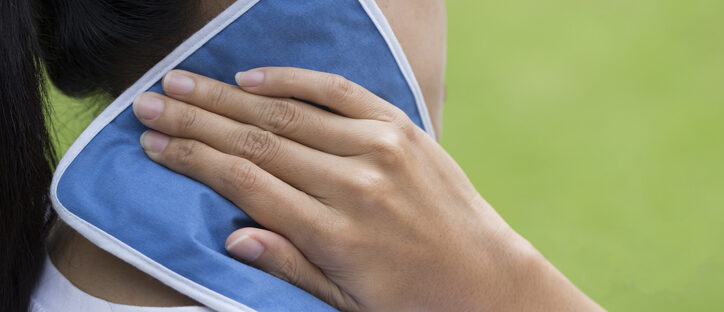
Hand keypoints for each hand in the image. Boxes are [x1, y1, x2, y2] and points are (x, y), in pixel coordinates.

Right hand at [132, 68, 601, 310]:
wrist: (488, 281)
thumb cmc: (412, 301)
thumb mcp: (346, 303)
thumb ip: (290, 264)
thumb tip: (233, 234)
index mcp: (334, 233)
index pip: (245, 183)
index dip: (193, 160)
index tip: (154, 143)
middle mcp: (353, 184)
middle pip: (256, 141)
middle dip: (194, 120)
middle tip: (148, 101)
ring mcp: (381, 149)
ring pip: (287, 114)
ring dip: (228, 97)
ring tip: (182, 82)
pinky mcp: (403, 129)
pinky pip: (339, 93)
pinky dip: (294, 81)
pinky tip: (253, 76)